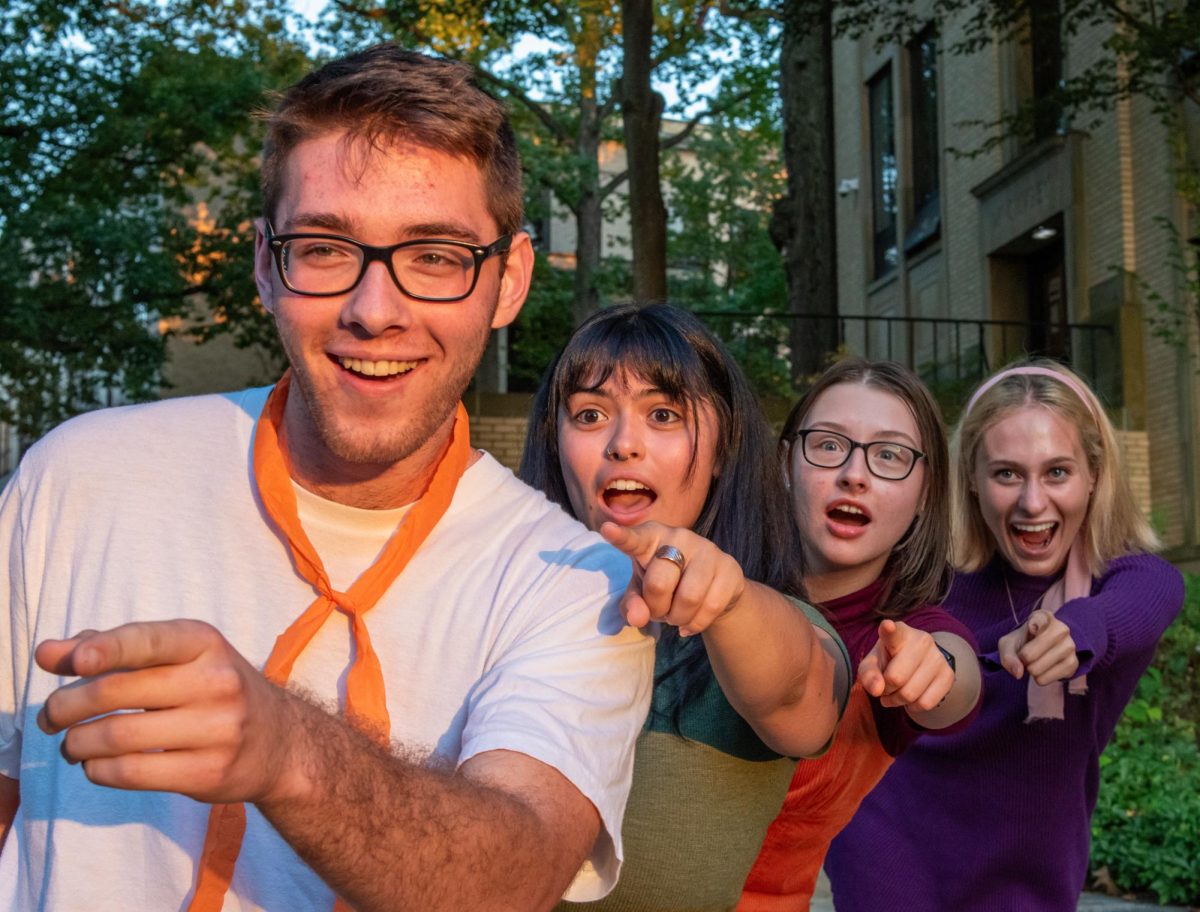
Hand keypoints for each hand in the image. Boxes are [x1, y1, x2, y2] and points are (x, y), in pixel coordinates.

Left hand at [35, 620, 298, 804]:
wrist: (280, 742)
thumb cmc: (212, 689)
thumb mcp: (178, 657)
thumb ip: (112, 649)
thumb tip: (48, 653)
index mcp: (205, 643)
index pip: (148, 640)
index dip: (106, 649)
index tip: (73, 662)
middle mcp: (216, 681)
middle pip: (117, 692)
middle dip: (67, 705)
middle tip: (50, 715)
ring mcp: (217, 729)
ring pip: (117, 737)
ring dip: (76, 743)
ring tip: (71, 744)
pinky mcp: (209, 772)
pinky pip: (131, 773)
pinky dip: (97, 770)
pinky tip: (95, 764)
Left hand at [600, 521, 744, 635]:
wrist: (711, 588)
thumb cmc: (666, 583)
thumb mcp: (641, 593)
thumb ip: (632, 604)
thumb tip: (637, 617)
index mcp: (651, 536)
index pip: (635, 538)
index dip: (622, 537)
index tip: (606, 530)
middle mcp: (680, 536)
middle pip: (659, 584)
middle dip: (656, 608)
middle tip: (660, 610)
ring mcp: (708, 550)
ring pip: (688, 598)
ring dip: (678, 618)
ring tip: (677, 615)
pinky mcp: (730, 567)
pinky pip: (711, 606)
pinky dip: (697, 624)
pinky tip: (692, 621)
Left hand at [858, 620, 953, 711]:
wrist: (916, 664)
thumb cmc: (888, 661)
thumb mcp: (872, 664)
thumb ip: (868, 674)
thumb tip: (877, 690)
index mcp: (899, 632)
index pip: (892, 632)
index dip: (888, 630)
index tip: (887, 625)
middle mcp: (922, 640)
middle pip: (896, 678)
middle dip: (886, 689)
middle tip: (884, 687)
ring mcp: (938, 657)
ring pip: (911, 694)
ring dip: (897, 700)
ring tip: (896, 692)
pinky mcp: (948, 675)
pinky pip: (926, 703)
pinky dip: (914, 707)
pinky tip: (912, 698)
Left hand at [997, 609, 1078, 683]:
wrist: (1039, 652)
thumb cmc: (1022, 643)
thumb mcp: (1008, 645)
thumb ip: (1008, 656)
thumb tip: (1018, 673)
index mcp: (1043, 617)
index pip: (1040, 620)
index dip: (1034, 626)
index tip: (1032, 628)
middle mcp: (1061, 629)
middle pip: (1034, 651)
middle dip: (1024, 658)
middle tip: (1024, 656)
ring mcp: (1070, 646)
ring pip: (1040, 667)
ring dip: (1031, 670)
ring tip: (1033, 663)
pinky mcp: (1074, 663)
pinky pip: (1049, 678)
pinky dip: (1040, 679)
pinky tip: (1042, 671)